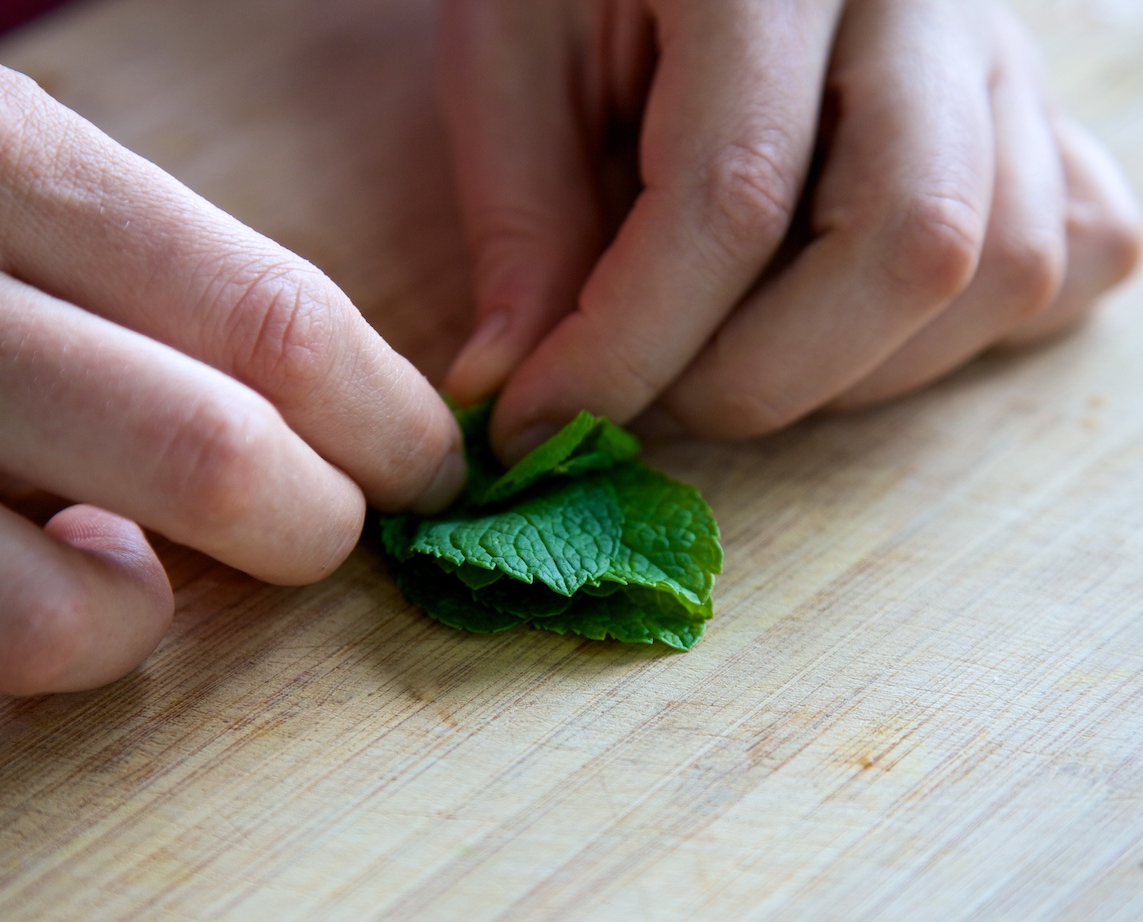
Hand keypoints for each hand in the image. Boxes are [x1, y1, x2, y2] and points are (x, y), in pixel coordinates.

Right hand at [0, 51, 464, 732]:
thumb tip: (328, 429)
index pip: (278, 322)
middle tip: (321, 531)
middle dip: (312, 526)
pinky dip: (13, 639)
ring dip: (137, 613)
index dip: (390, 422)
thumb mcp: (10, 183)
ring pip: (68, 614)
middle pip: (217, 459)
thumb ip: (155, 290)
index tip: (434, 472)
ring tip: (118, 566)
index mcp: (1, 158)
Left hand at [439, 0, 1141, 457]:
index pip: (732, 196)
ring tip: (728, 357)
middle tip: (648, 404)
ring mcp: (1001, 54)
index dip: (629, 347)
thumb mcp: (514, 62)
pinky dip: (956, 331)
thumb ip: (522, 225)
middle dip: (757, 379)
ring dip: (848, 372)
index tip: (540, 422)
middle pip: (910, 243)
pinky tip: (847, 320)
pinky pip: (1065, 253)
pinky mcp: (1040, 110)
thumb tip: (517, 391)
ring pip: (997, 269)